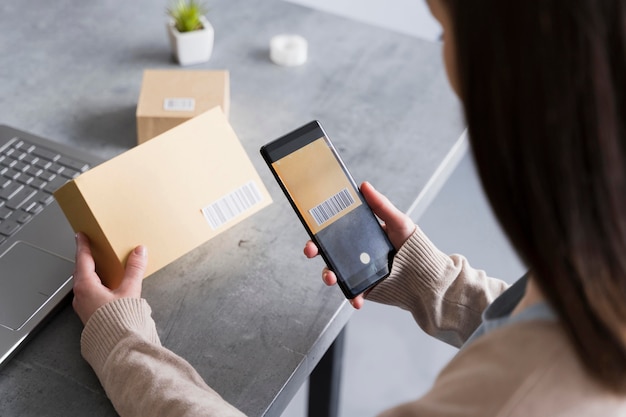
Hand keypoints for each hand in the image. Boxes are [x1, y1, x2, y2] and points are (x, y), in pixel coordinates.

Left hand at [72, 232, 147, 324]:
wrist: (115, 344)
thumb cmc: (118, 320)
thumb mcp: (129, 290)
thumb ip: (135, 269)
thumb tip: (139, 252)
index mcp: (86, 285)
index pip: (83, 258)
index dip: (83, 245)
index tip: (81, 235)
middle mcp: (80, 294)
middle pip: (80, 269)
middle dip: (85, 257)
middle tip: (90, 247)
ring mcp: (82, 305)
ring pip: (83, 281)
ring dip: (89, 271)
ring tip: (99, 265)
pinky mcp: (88, 313)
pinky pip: (87, 292)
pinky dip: (93, 283)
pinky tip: (104, 285)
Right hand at [304, 181, 415, 308]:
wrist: (425, 274)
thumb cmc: (411, 245)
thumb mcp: (398, 221)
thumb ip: (381, 205)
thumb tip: (364, 185)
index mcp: (359, 235)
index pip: (334, 230)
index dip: (319, 230)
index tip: (312, 229)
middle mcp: (355, 253)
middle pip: (328, 251)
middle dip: (314, 251)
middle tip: (310, 251)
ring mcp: (358, 272)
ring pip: (335, 273)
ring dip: (328, 276)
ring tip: (332, 278)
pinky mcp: (364, 289)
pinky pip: (353, 293)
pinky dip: (352, 297)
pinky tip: (356, 299)